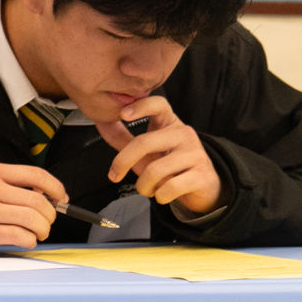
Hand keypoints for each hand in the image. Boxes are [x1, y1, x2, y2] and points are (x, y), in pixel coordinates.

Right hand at [0, 162, 69, 251]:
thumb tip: (46, 194)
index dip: (56, 187)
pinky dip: (30, 241)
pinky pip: (19, 237)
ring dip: (42, 229)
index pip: (35, 175)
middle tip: (47, 221)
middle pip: (37, 201)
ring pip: (31, 220)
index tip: (61, 198)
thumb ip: (10, 183)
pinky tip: (25, 240)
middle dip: (50, 215)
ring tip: (38, 232)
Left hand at [99, 96, 224, 214]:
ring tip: (147, 188)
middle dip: (122, 162)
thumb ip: (122, 138)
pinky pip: (170, 188)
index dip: (141, 106)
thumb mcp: (145, 151)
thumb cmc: (169, 166)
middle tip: (114, 176)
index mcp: (170, 124)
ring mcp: (195, 154)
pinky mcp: (201, 175)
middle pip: (144, 143)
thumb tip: (100, 121)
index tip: (123, 114)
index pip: (159, 105)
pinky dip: (160, 196)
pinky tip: (162, 195)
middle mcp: (184, 134)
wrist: (202, 187)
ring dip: (143, 186)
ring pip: (154, 171)